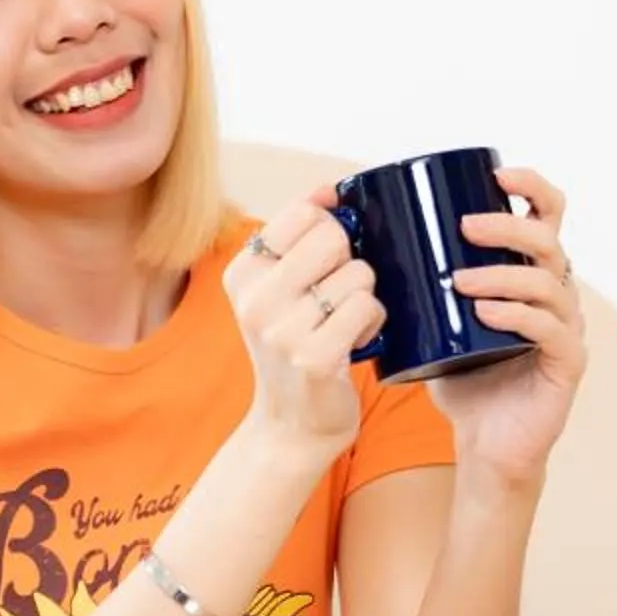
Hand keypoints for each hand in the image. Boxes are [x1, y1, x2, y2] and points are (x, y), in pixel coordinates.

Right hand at [224, 200, 382, 464]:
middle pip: (333, 237)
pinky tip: (356, 342)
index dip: (331, 228)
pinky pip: (368, 308)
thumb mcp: (278, 290)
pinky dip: (373, 323)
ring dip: (364, 298)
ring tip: (344, 324)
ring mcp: (283, 330)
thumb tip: (329, 189)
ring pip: (359, 274)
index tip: (327, 258)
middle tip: (337, 294)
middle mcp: (255, 300)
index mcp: (242, 273)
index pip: (303, 214)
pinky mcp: (316, 358)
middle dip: (350, 261)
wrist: (291, 426)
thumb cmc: (295, 348)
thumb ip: (298, 238)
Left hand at [426, 165, 588, 489]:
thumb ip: (415, 283)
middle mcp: (557, 293)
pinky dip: (517, 316)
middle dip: (508, 226)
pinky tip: (486, 313)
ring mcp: (566, 328)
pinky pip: (550, 330)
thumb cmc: (461, 377)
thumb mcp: (436, 319)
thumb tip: (361, 240)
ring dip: (502, 274)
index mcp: (531, 272)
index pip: (547, 214)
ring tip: (460, 280)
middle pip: (549, 240)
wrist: (485, 444)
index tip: (496, 174)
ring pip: (548, 283)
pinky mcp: (567, 364)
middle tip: (465, 227)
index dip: (530, 186)